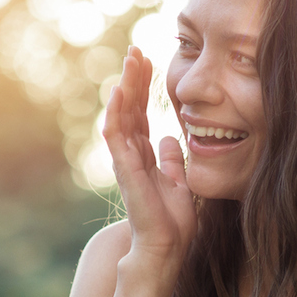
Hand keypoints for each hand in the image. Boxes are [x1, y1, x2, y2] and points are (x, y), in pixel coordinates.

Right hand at [103, 45, 194, 270]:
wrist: (167, 246)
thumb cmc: (172, 222)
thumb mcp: (180, 182)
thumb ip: (173, 160)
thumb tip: (171, 139)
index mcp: (144, 156)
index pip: (141, 114)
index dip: (144, 88)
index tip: (149, 62)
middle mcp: (131, 155)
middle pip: (130, 108)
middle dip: (133, 79)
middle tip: (136, 50)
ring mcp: (125, 161)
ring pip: (121, 115)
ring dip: (125, 86)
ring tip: (130, 60)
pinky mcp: (125, 169)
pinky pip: (117, 135)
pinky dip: (117, 111)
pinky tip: (121, 90)